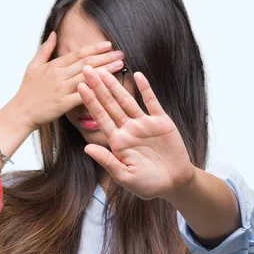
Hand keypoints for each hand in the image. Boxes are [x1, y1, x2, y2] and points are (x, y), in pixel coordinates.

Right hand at [11, 31, 124, 129]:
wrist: (20, 113)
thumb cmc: (27, 91)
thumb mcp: (33, 66)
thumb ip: (45, 50)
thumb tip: (54, 34)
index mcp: (53, 66)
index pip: (77, 54)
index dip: (94, 49)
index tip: (108, 45)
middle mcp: (58, 76)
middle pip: (86, 63)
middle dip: (105, 57)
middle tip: (121, 53)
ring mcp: (61, 89)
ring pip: (87, 77)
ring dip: (105, 70)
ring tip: (119, 65)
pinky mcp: (63, 104)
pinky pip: (83, 95)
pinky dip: (95, 90)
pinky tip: (108, 86)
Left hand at [78, 66, 194, 199]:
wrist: (174, 184)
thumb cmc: (147, 184)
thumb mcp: (124, 176)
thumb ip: (107, 160)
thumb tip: (87, 148)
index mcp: (116, 141)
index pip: (100, 117)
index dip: (90, 102)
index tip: (79, 87)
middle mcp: (127, 129)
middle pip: (110, 104)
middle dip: (98, 87)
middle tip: (86, 69)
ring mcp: (144, 124)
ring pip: (127, 100)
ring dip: (116, 85)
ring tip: (105, 69)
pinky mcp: (161, 122)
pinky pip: (152, 102)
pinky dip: (146, 89)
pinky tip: (138, 75)